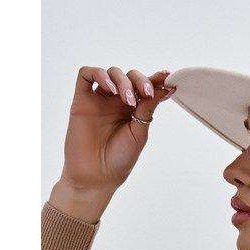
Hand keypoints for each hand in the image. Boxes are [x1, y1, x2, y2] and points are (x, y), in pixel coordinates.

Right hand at [61, 65, 175, 196]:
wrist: (97, 176)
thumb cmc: (120, 159)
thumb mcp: (139, 132)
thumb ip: (147, 109)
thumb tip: (165, 87)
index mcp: (133, 110)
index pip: (144, 87)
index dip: (156, 79)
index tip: (168, 76)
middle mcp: (116, 102)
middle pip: (129, 76)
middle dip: (140, 80)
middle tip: (146, 93)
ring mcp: (99, 100)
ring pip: (111, 73)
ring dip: (122, 80)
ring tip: (128, 99)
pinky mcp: (81, 100)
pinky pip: (86, 75)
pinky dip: (99, 74)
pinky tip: (110, 89)